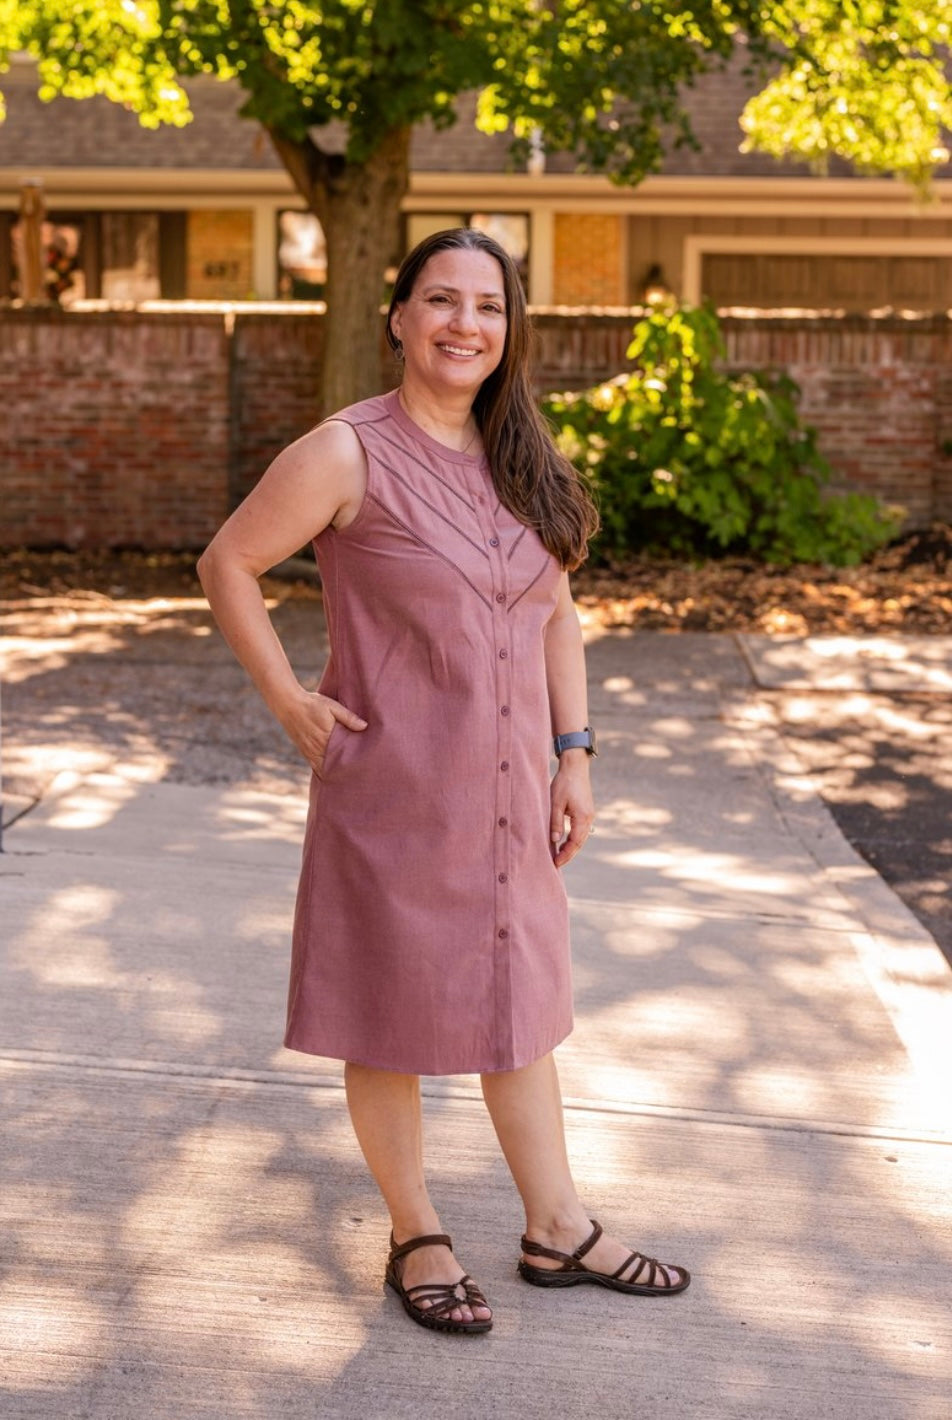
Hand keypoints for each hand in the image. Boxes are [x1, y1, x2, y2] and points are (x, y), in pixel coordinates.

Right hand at [275, 686, 366, 775]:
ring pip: (322, 768)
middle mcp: (316, 748)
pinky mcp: (303, 750)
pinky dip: (321, 769)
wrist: (288, 703)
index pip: (340, 758)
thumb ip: (348, 718)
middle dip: (342, 772)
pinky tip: (328, 772)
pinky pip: (313, 764)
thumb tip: (365, 727)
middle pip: (331, 767)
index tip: (359, 770)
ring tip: (343, 778)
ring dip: (331, 772)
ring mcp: (308, 751)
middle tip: (354, 776)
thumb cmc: (312, 704)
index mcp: (326, 738)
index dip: (349, 766)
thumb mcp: (332, 707)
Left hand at [550, 751, 594, 868]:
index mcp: (582, 817)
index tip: (556, 862)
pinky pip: (581, 830)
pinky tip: (565, 842)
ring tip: (559, 855)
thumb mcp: (555, 803)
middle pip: (580, 842)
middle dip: (569, 854)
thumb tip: (555, 841)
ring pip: (581, 837)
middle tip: (556, 863)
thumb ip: (555, 822)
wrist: (575, 767)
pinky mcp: (586, 811)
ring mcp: (589, 815)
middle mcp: (589, 818)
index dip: (566, 854)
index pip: (575, 842)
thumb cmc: (564, 783)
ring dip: (571, 847)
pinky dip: (573, 838)